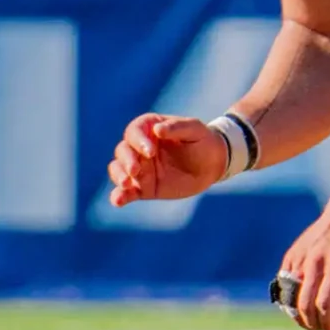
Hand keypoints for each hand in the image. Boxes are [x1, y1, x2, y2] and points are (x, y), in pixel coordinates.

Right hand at [106, 112, 229, 206]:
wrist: (212, 165)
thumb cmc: (202, 142)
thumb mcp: (195, 130)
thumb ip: (177, 128)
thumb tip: (157, 130)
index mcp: (149, 129)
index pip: (134, 131)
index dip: (138, 141)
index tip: (151, 152)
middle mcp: (139, 148)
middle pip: (122, 151)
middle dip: (126, 161)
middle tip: (136, 170)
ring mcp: (140, 169)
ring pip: (118, 169)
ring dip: (119, 176)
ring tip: (127, 184)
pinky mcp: (143, 187)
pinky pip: (126, 192)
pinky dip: (118, 196)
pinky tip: (117, 201)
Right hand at [273, 194, 329, 329]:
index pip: (324, 304)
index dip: (326, 323)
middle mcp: (315, 263)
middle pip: (304, 303)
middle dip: (311, 323)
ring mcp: (301, 258)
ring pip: (290, 295)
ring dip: (297, 314)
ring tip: (308, 322)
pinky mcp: (292, 255)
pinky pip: (285, 282)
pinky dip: (289, 297)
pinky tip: (300, 304)